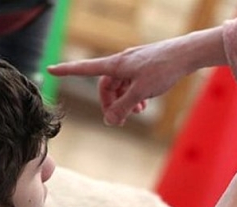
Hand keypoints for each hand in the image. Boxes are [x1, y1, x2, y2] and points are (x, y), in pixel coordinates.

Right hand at [48, 28, 226, 125]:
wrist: (185, 55)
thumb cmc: (163, 70)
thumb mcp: (141, 92)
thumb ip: (123, 107)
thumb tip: (110, 120)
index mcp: (116, 65)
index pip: (85, 68)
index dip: (67, 70)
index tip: (50, 69)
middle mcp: (122, 62)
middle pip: (106, 85)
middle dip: (109, 104)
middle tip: (118, 121)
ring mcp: (133, 65)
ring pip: (120, 86)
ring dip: (124, 102)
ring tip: (136, 113)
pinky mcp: (145, 68)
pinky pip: (132, 84)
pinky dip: (134, 96)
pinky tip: (143, 105)